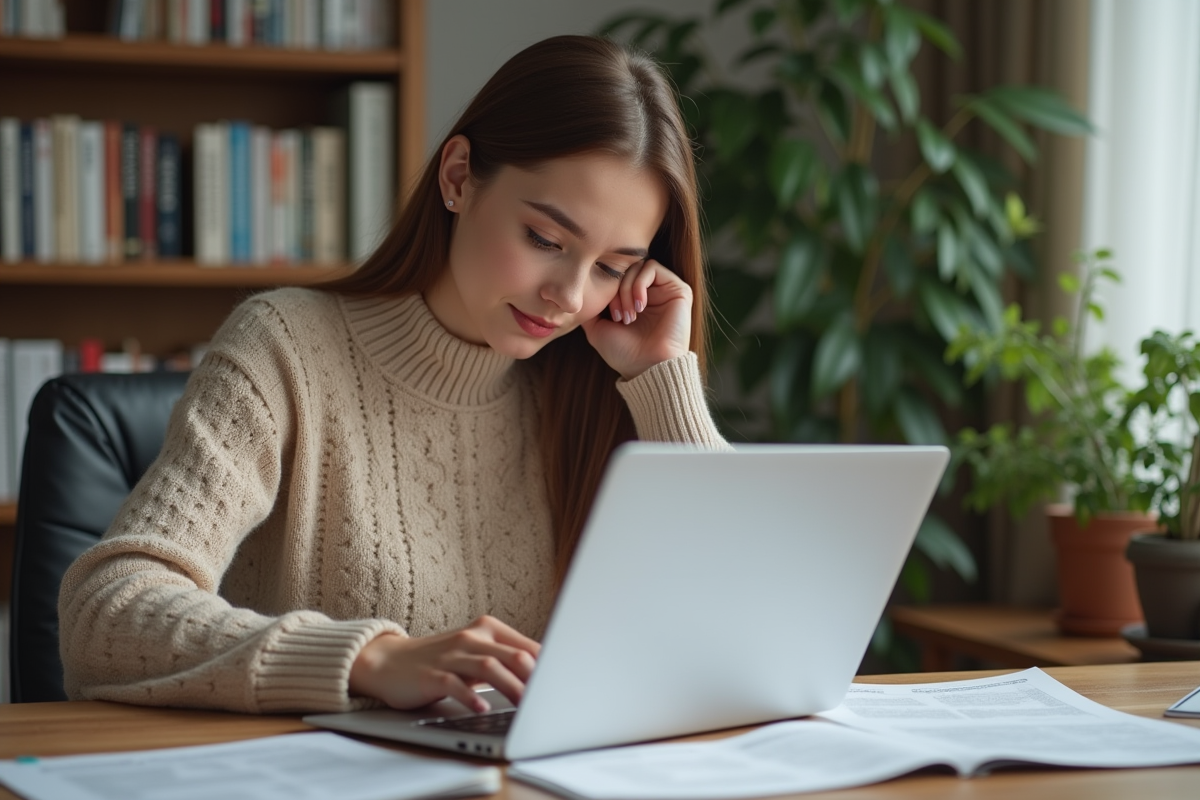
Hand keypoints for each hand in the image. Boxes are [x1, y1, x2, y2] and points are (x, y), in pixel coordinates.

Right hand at [348, 616, 539, 711]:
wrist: (389, 661)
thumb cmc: (441, 659)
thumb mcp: (476, 653)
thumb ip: (505, 659)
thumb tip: (544, 674)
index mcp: (487, 629)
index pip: (527, 647)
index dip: (548, 667)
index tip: (564, 685)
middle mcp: (471, 638)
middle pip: (512, 656)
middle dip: (535, 679)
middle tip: (551, 699)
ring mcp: (451, 655)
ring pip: (488, 668)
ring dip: (511, 688)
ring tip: (526, 707)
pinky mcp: (431, 675)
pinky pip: (454, 685)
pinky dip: (470, 697)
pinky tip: (482, 709)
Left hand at [581, 258, 692, 379]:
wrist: (648, 367)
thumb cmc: (624, 354)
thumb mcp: (597, 329)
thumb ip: (590, 308)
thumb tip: (581, 292)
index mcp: (634, 300)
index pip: (615, 276)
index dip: (606, 289)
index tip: (605, 315)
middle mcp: (650, 293)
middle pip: (625, 269)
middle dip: (615, 290)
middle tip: (617, 316)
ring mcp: (664, 290)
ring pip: (637, 266)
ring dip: (626, 290)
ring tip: (629, 315)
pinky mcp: (678, 288)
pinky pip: (652, 268)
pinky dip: (639, 285)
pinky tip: (640, 307)